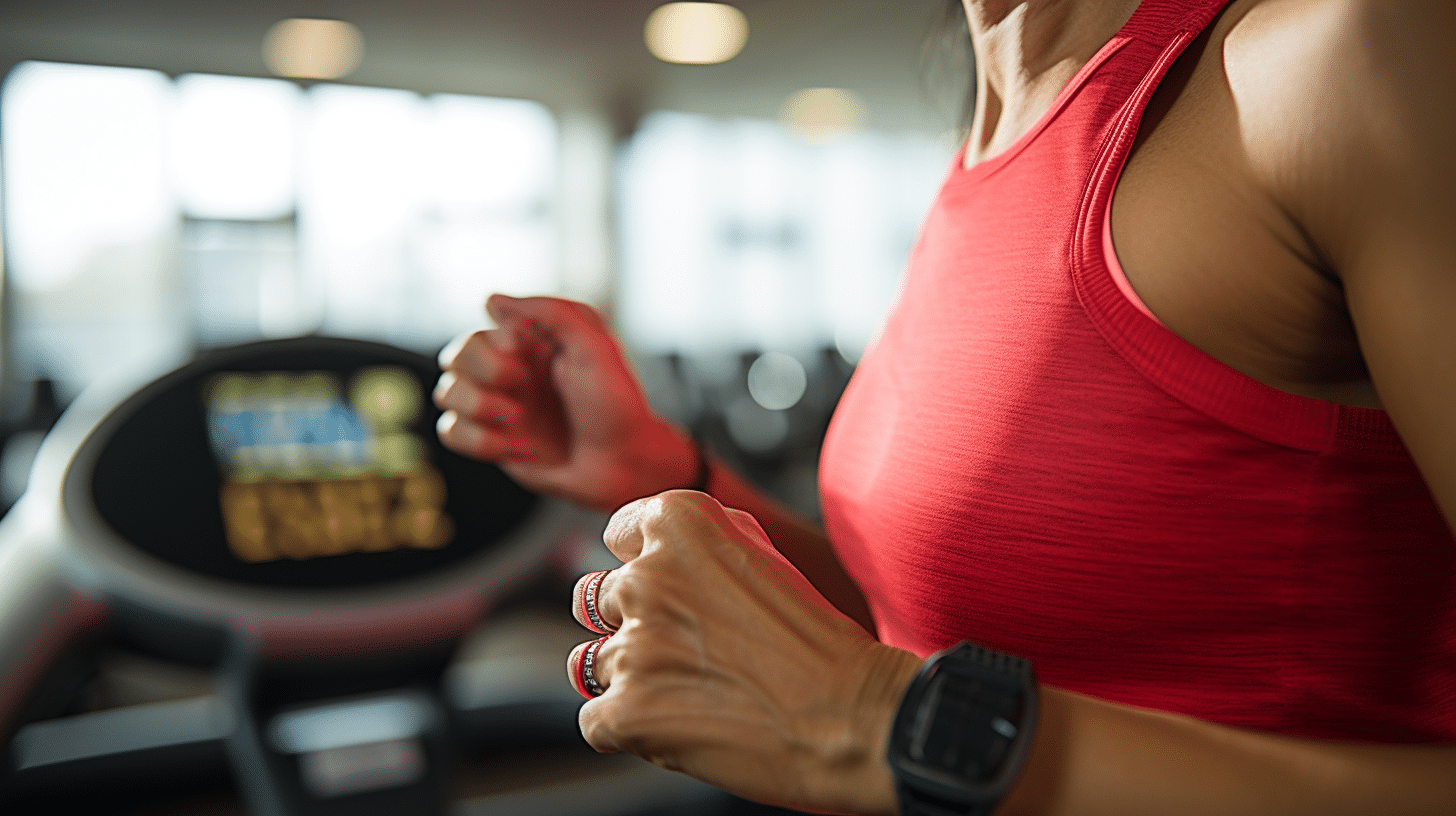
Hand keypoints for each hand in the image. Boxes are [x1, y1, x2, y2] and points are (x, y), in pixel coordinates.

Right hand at [434, 294, 696, 511]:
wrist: (624, 461)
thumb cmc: (617, 402)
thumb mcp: (595, 344)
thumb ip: (550, 312)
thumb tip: (492, 300)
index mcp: (529, 342)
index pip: (481, 330)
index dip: (496, 350)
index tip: (528, 364)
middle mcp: (508, 370)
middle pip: (454, 358)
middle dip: (485, 375)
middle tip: (525, 389)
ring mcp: (497, 407)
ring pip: (446, 395)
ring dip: (480, 410)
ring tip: (520, 423)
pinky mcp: (493, 441)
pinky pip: (453, 434)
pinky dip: (485, 444)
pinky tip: (526, 450)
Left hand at [567, 490, 922, 814]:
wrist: (852, 718)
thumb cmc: (820, 642)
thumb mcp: (763, 554)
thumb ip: (699, 540)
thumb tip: (645, 547)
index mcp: (678, 523)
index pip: (617, 534)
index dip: (645, 566)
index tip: (673, 592)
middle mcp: (646, 576)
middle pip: (597, 597)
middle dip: (634, 622)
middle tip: (688, 649)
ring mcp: (632, 647)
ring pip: (592, 661)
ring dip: (632, 678)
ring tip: (689, 692)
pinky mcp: (626, 712)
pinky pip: (595, 719)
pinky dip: (630, 730)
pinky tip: (680, 726)